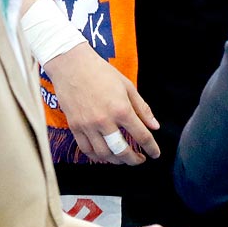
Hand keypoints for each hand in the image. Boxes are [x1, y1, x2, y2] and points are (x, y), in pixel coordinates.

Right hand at [43, 42, 159, 162]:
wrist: (72, 65)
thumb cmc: (101, 72)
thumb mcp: (127, 86)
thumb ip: (142, 108)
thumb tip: (155, 126)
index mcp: (121, 109)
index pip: (141, 136)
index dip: (151, 148)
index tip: (155, 154)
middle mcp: (104, 121)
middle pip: (122, 150)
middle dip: (133, 160)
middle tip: (139, 160)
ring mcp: (88, 126)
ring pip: (104, 154)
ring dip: (116, 161)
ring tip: (123, 158)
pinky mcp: (75, 127)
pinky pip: (87, 149)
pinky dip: (97, 157)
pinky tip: (104, 155)